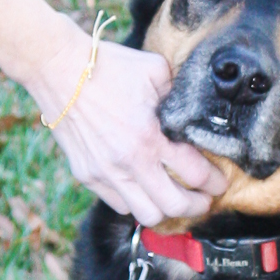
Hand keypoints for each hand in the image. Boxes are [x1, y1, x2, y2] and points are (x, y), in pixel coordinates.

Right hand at [31, 17, 227, 224]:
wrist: (58, 69)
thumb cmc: (108, 65)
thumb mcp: (155, 71)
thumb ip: (178, 95)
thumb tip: (193, 111)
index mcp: (151, 136)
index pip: (196, 174)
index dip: (215, 182)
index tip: (220, 182)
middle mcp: (129, 161)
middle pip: (175, 205)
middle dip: (198, 205)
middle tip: (205, 198)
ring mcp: (105, 172)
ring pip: (147, 214)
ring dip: (166, 209)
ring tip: (174, 197)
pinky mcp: (87, 175)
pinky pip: (120, 203)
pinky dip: (137, 201)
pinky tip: (144, 187)